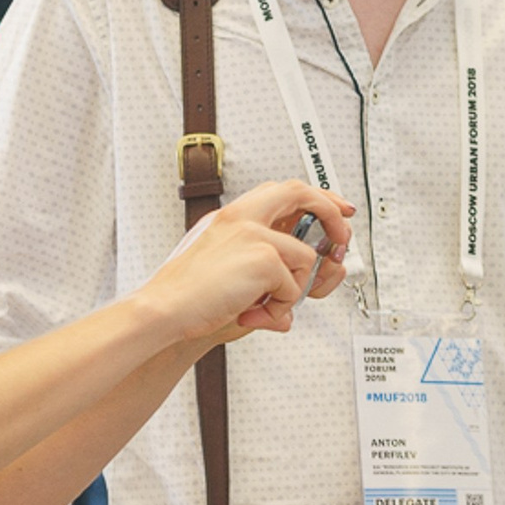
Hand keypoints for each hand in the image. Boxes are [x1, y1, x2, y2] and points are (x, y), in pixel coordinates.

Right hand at [137, 182, 351, 343]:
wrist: (164, 309)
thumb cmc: (191, 298)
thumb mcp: (233, 276)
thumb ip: (272, 276)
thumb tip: (309, 290)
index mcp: (233, 217)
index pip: (284, 191)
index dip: (317, 197)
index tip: (338, 210)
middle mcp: (242, 217)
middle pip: (302, 193)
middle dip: (331, 215)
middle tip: (341, 242)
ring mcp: (254, 233)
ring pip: (306, 258)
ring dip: (292, 292)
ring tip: (262, 307)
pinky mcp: (264, 256)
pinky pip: (294, 287)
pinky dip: (278, 309)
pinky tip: (251, 313)